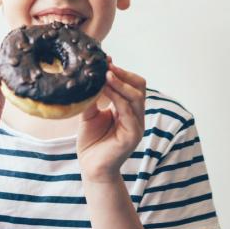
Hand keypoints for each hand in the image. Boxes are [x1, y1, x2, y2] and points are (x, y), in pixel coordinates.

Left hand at [77, 59, 145, 181]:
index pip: (133, 85)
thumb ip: (93, 97)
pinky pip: (128, 111)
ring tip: (106, 74)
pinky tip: (105, 89)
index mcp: (128, 110)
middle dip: (124, 74)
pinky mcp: (133, 135)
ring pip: (136, 97)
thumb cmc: (92, 142)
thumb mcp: (90, 114)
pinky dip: (118, 98)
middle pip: (139, 87)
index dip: (121, 72)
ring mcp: (137, 125)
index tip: (106, 60)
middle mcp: (136, 116)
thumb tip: (91, 76)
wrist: (91, 168)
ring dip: (120, 83)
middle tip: (107, 66)